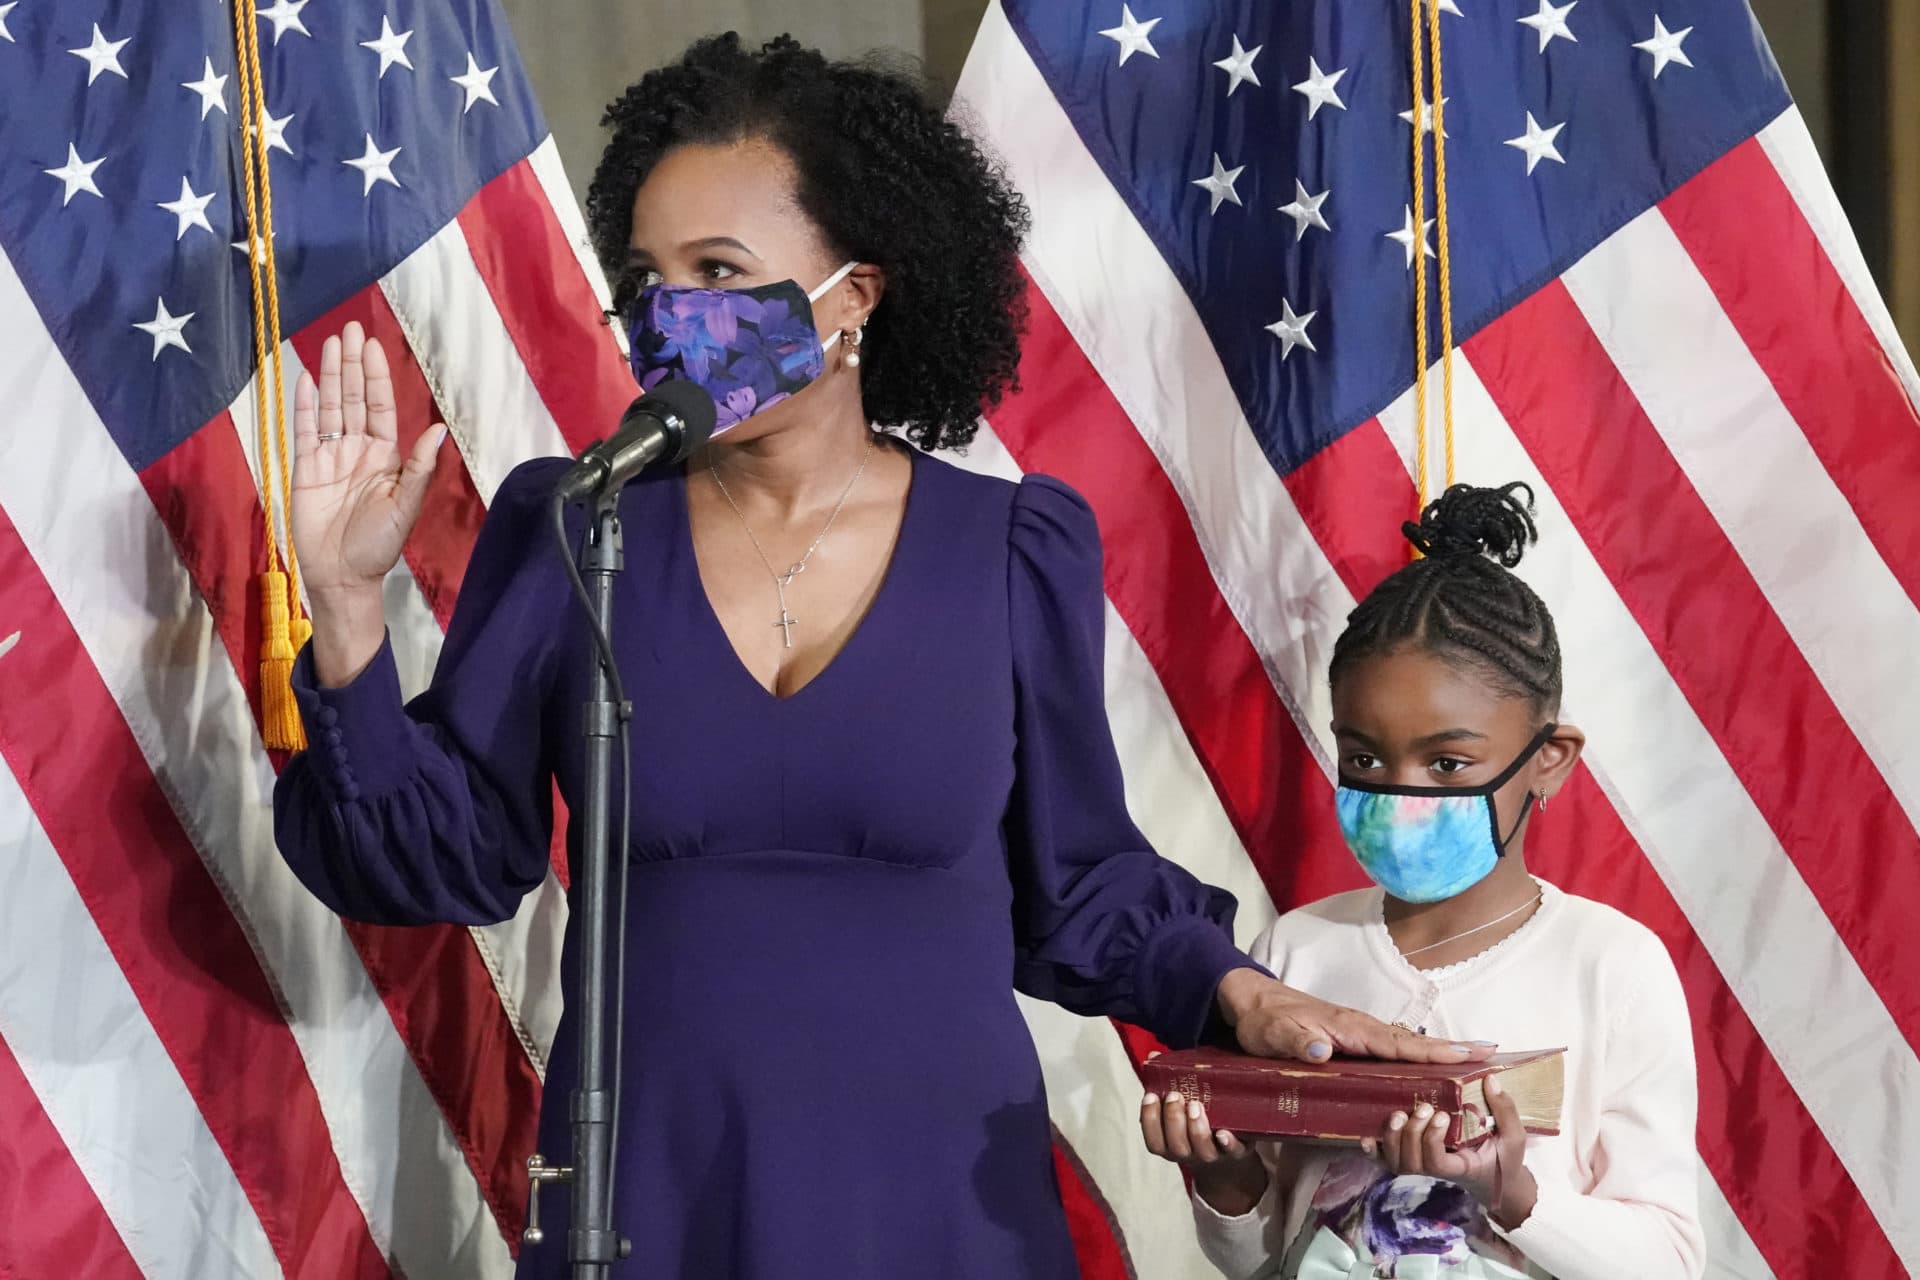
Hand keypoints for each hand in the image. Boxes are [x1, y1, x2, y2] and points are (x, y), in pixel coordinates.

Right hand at [292, 322, 445, 596]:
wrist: (341, 575)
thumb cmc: (378, 545)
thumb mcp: (404, 507)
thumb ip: (419, 469)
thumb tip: (438, 431)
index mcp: (386, 456)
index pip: (381, 407)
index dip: (377, 376)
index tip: (372, 345)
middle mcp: (358, 449)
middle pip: (354, 399)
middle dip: (353, 365)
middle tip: (350, 329)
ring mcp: (329, 457)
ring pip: (330, 408)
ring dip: (331, 376)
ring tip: (330, 344)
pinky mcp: (304, 468)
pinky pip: (304, 431)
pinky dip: (304, 406)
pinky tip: (306, 379)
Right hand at [1139, 1072, 1266, 1216]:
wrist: (1229, 1149)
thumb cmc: (1198, 1120)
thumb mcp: (1180, 1103)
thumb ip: (1166, 1083)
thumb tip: (1153, 1056)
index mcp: (1171, 1144)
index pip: (1154, 1141)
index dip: (1150, 1121)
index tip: (1151, 1096)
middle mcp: (1189, 1154)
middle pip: (1176, 1147)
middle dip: (1172, 1120)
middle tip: (1175, 1096)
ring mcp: (1213, 1154)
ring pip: (1202, 1151)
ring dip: (1196, 1129)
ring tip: (1196, 1105)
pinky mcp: (1237, 1152)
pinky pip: (1232, 1152)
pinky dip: (1228, 1143)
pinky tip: (1223, 1132)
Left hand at [1215, 969, 1496, 1063]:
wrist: (1250, 1002)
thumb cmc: (1262, 1020)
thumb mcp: (1271, 1034)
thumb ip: (1296, 1042)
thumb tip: (1323, 1050)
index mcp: (1348, 1028)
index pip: (1397, 1043)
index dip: (1432, 1051)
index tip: (1467, 1055)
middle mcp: (1360, 1029)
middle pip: (1412, 1042)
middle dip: (1450, 1050)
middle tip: (1490, 1056)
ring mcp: (1357, 1034)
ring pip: (1404, 1046)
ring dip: (1438, 1053)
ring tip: (1473, 1062)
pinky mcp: (1351, 1041)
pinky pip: (1391, 1050)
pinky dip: (1415, 1056)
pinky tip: (1429, 1067)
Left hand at [1364, 1073, 1537, 1229]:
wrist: (1493, 1178)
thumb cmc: (1504, 1158)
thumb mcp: (1514, 1137)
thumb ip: (1505, 1110)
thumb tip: (1490, 1079)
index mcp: (1459, 1166)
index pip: (1437, 1163)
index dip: (1433, 1141)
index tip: (1443, 1116)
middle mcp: (1434, 1169)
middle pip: (1410, 1163)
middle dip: (1411, 1135)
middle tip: (1422, 1108)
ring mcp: (1419, 1165)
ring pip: (1394, 1161)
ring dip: (1392, 1138)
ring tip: (1398, 1113)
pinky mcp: (1408, 1158)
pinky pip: (1384, 1160)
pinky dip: (1373, 1150)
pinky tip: (1367, 1134)